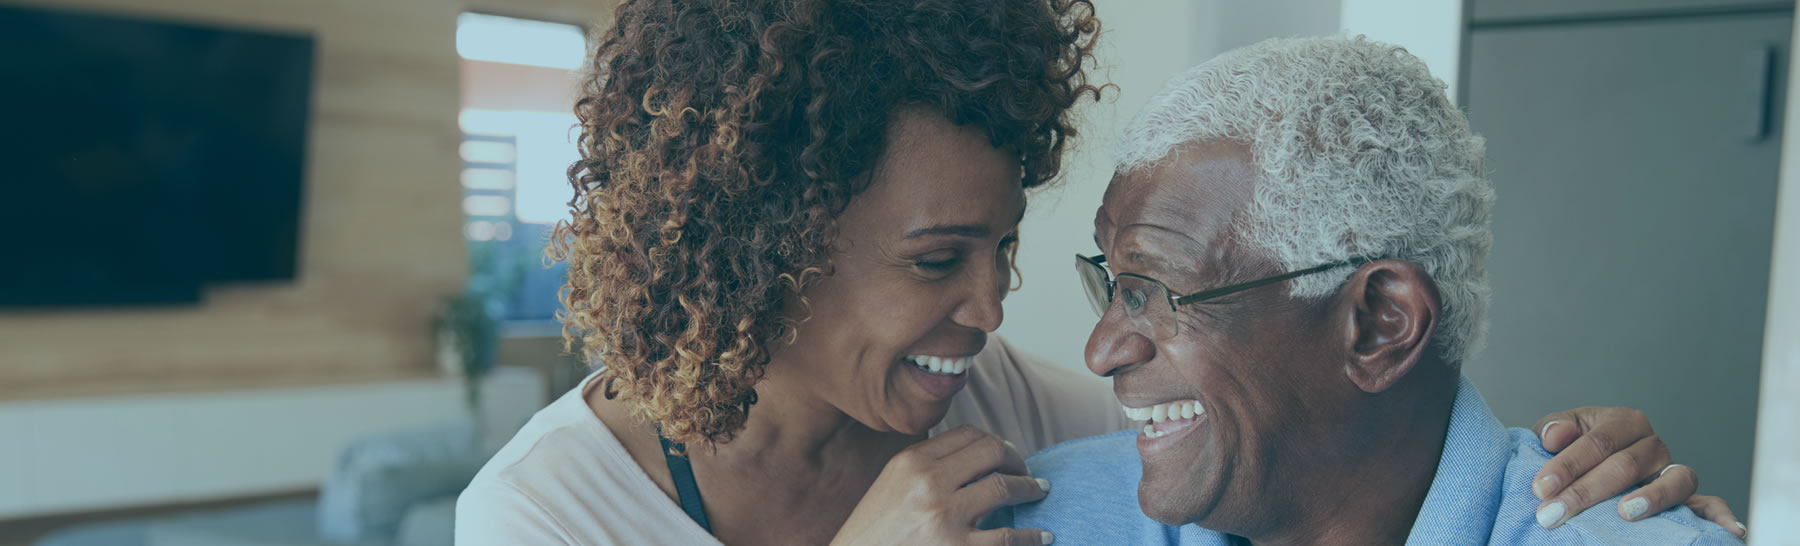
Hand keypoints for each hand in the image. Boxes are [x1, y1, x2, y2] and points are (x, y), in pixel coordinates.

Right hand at [832, 425, 1052, 545]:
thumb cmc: (875, 533)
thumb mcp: (891, 487)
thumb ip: (925, 467)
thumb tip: (975, 454)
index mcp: (910, 461)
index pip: (968, 434)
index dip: (994, 442)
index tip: (1005, 455)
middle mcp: (928, 483)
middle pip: (992, 451)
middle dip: (1017, 460)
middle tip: (1028, 474)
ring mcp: (944, 517)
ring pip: (1004, 487)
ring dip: (1030, 489)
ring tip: (1040, 493)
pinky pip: (1008, 537)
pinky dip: (1032, 536)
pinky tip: (1042, 536)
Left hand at [1528, 407, 1744, 537]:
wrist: (1589, 463)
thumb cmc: (1571, 449)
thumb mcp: (1559, 432)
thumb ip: (1554, 429)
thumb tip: (1555, 436)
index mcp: (1624, 421)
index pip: (1598, 442)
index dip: (1567, 465)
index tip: (1541, 488)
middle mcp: (1654, 444)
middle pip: (1625, 466)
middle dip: (1586, 492)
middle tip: (1554, 514)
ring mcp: (1673, 470)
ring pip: (1673, 482)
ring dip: (1651, 499)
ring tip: (1624, 514)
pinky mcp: (1687, 497)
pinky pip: (1709, 503)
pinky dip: (1721, 515)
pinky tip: (1730, 530)